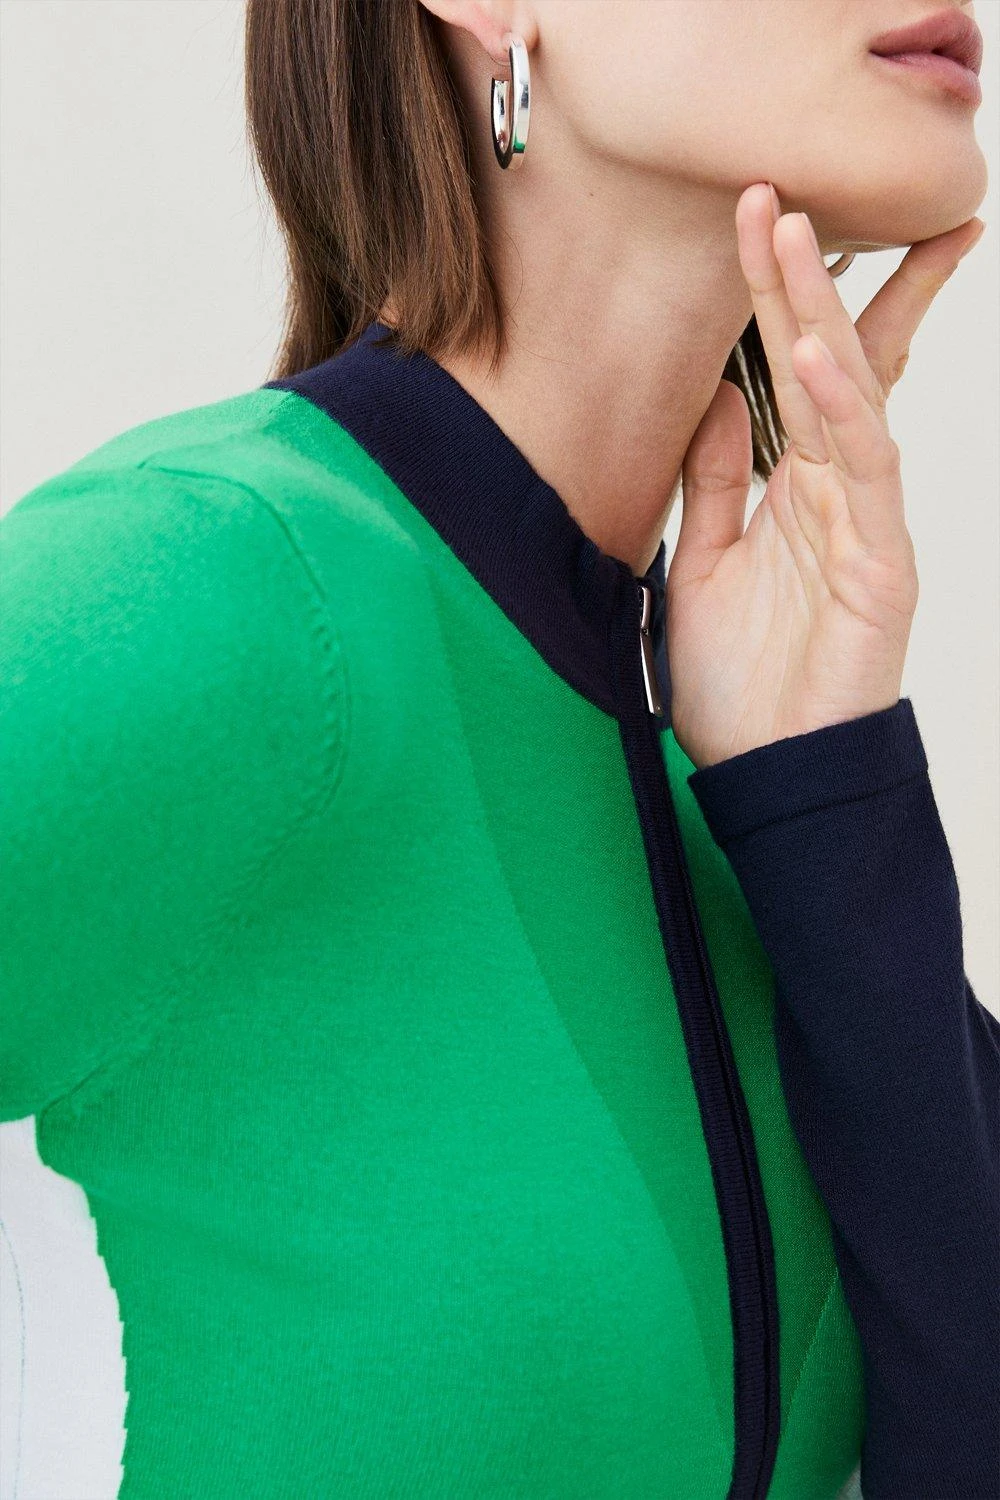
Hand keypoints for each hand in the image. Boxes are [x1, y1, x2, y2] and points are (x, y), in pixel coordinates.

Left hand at [667, 181, 983, 771]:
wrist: (768, 775)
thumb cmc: (741, 683)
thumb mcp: (704, 565)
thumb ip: (712, 482)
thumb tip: (714, 393)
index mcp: (792, 490)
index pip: (787, 373)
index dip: (771, 299)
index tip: (749, 219)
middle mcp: (834, 493)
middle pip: (827, 363)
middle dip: (801, 279)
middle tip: (773, 194)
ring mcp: (865, 523)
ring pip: (853, 397)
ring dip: (824, 314)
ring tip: (793, 237)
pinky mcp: (883, 565)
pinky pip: (865, 470)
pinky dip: (843, 408)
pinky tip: (818, 352)